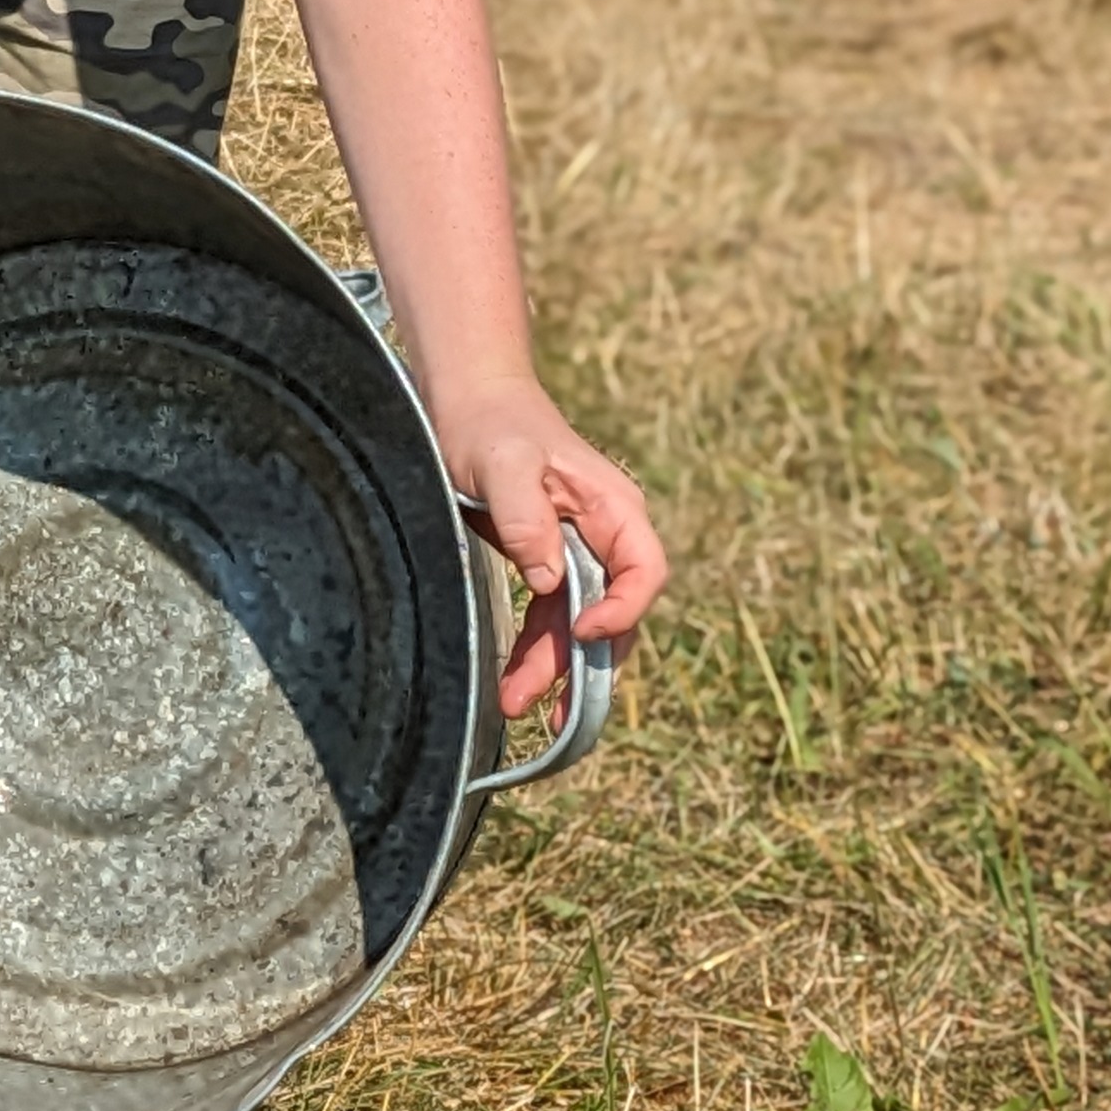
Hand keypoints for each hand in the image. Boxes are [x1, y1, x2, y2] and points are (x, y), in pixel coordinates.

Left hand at [429, 380, 666, 717]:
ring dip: (555, 670)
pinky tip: (516, 684)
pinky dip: (536, 652)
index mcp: (612, 509)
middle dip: (584, 665)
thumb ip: (527, 516)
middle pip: (612, 613)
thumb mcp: (503, 462)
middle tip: (552, 712)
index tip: (584, 633)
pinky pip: (550, 618)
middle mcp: (604, 537)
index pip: (643, 572)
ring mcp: (575, 553)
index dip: (623, 610)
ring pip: (578, 626)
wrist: (467, 399)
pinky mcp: (543, 563)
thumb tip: (548, 579)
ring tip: (518, 707)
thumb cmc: (489, 422)